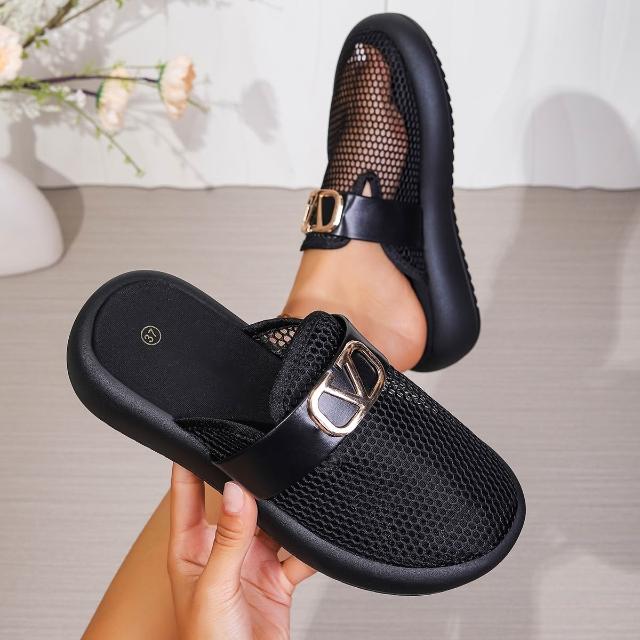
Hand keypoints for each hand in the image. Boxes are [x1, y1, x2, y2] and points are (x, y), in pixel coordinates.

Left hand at [167, 464, 314, 638]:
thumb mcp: (215, 589)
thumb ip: (228, 539)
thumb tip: (235, 492)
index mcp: (191, 549)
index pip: (186, 494)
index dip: (191, 463)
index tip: (200, 435)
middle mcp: (221, 551)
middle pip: (237, 504)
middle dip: (250, 484)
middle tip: (263, 460)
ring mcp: (251, 563)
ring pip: (270, 524)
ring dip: (282, 514)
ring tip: (291, 494)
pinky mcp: (277, 579)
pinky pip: (298, 554)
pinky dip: (309, 546)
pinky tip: (313, 535)